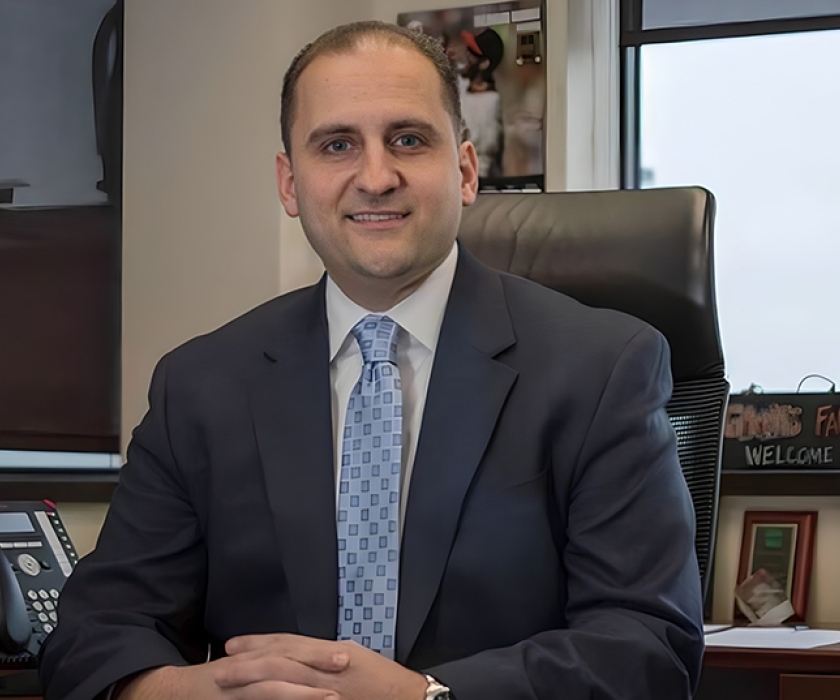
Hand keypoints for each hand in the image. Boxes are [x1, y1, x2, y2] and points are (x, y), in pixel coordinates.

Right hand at [114, 652, 345, 699]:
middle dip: (316, 659)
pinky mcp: (226, 699)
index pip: (288, 648)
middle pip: (285, 657)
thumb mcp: (240, 673)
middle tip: (348, 660)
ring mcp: (233, 685)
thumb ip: (266, 674)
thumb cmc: (210, 688)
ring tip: (332, 696)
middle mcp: (243, 666)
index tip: (346, 652)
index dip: (317, 650)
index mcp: (250, 657)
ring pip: (271, 682)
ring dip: (303, 688)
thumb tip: (300, 673)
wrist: (165, 693)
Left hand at [220, 633, 427, 699]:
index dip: (260, 642)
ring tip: (227, 677)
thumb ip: (326, 660)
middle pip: (280, 656)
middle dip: (249, 657)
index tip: (235, 644)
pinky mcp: (329, 698)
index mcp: (332, 652)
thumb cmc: (383, 683)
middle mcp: (327, 664)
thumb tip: (304, 661)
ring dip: (254, 675)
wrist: (408, 698)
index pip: (288, 643)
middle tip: (221, 660)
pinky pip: (297, 695)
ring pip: (284, 673)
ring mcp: (327, 684)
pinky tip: (258, 696)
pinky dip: (277, 692)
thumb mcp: (354, 662)